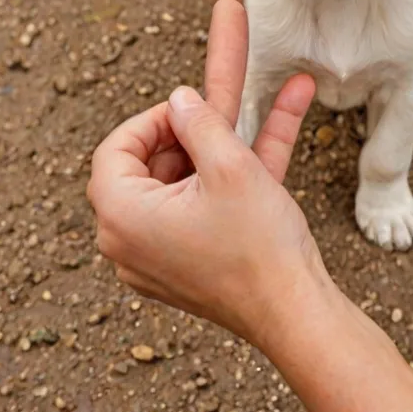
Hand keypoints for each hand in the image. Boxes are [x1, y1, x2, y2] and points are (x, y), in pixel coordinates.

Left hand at [87, 0, 321, 343]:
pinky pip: (196, 210)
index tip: (190, 107)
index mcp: (123, 216)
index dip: (154, 118)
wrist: (295, 313)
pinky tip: (274, 131)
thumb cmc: (259, 245)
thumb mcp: (229, 164)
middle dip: (183, 134)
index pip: (117, 148)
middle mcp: (127, 242)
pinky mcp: (183, 266)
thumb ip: (197, 120)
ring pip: (177, 186)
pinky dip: (223, 180)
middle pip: (143, 166)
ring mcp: (155, 258)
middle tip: (216, 116)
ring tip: (249, 114)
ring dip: (211, 151)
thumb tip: (178, 98)